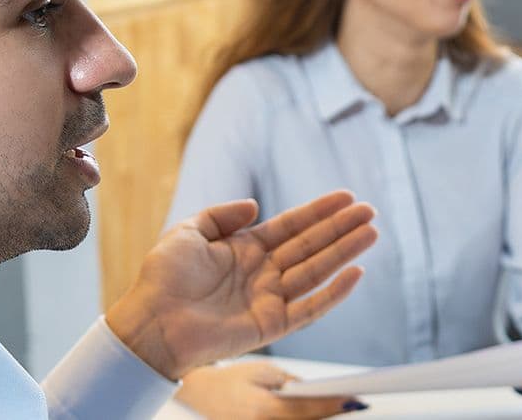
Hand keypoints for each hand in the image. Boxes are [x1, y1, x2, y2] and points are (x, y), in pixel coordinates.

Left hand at [107, 191, 378, 378]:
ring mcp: (269, 298)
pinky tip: (355, 274)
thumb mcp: (187, 232)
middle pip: (311, 246)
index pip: (291, 226)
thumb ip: (221, 215)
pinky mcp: (271, 325)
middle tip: (369, 211)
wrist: (151, 322)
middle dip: (340, 228)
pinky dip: (334, 294)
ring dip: (344, 252)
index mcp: (244, 249)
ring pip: (316, 271)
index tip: (346, 197)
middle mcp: (262, 272)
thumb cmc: (161, 279)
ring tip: (370, 232)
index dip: (319, 212)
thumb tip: (255, 206)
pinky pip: (310, 308)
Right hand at [174, 361, 364, 419]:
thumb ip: (293, 384)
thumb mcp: (263, 372)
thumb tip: (322, 393)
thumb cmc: (231, 380)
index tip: (358, 399)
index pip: (307, 409)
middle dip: (332, 415)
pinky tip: (323, 413)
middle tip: (358, 404)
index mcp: (261, 409)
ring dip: (321, 419)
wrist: (200, 396)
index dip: (334, 405)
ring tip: (345, 407)